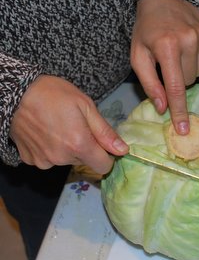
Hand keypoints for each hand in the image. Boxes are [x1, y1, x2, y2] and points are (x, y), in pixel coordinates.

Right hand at [10, 75, 128, 173]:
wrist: (14, 92)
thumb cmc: (53, 94)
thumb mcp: (85, 106)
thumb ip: (105, 132)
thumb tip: (123, 151)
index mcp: (79, 145)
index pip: (103, 166)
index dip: (106, 156)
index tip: (102, 143)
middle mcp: (62, 158)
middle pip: (85, 161)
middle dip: (86, 148)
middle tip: (76, 126)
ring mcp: (44, 161)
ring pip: (67, 160)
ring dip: (67, 148)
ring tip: (58, 127)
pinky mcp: (30, 160)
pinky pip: (49, 159)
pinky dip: (50, 149)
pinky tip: (45, 132)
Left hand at [131, 0, 198, 134]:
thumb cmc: (147, 30)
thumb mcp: (138, 55)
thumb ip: (149, 83)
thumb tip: (162, 107)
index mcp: (167, 47)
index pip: (176, 88)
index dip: (179, 111)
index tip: (183, 129)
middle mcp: (189, 39)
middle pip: (189, 81)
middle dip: (178, 78)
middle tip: (169, 62)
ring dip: (189, 67)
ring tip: (179, 51)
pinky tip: (190, 44)